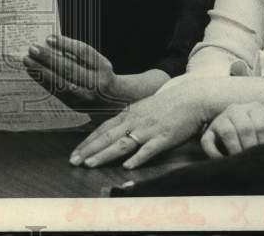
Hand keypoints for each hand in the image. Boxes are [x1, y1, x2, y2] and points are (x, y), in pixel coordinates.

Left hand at [23, 35, 123, 107]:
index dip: (66, 44)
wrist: (113, 101)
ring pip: (60, 83)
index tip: (49, 38)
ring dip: (42, 71)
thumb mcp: (97, 62)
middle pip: (69, 68)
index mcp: (102, 67)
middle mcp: (95, 83)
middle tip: (33, 49)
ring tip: (28, 61)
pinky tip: (34, 72)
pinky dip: (44, 81)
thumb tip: (53, 43)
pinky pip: (56, 92)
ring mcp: (85, 96)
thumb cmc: (100, 75)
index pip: (83, 53)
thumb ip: (79, 53)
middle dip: (48, 58)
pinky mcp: (75, 105)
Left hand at [69, 78, 209, 168]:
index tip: (74, 154)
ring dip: (105, 154)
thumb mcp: (141, 110)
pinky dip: (137, 158)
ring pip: (123, 143)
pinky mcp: (165, 137)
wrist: (190, 98)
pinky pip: (149, 149)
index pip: (102, 130)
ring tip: (91, 164)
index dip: (87, 142)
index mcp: (128, 115)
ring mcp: (149, 130)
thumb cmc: (165, 106)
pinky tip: (127, 166)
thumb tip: (108, 134)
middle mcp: (134, 121)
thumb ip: (126, 122)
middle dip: (89, 150)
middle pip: (107, 137)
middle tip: (73, 162)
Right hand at [201, 101, 263, 157]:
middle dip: (249, 147)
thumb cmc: (257, 137)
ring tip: (239, 160)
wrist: (233, 130)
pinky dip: (214, 153)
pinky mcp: (207, 131)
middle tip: (252, 161)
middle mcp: (236, 109)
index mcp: (255, 108)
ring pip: (226, 130)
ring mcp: (220, 119)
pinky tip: (223, 161)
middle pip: (244, 127)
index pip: (262, 125)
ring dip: (234, 149)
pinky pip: (207, 141)